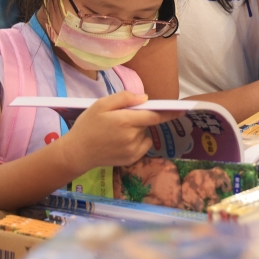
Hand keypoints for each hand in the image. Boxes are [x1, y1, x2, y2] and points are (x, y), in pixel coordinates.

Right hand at [59, 91, 174, 170]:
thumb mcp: (101, 105)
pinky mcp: (131, 160)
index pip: (153, 116)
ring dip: (137, 131)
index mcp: (125, 121)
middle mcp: (132, 137)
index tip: (181, 109)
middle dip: (139, 119)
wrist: (77, 153)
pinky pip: (143, 146)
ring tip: (117, 132)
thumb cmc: (87, 125)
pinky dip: (137, 141)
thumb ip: (124, 98)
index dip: (167, 112)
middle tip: (120, 119)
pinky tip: (120, 141)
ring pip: (144, 135)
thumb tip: (145, 99)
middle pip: (146, 124)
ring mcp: (133, 150)